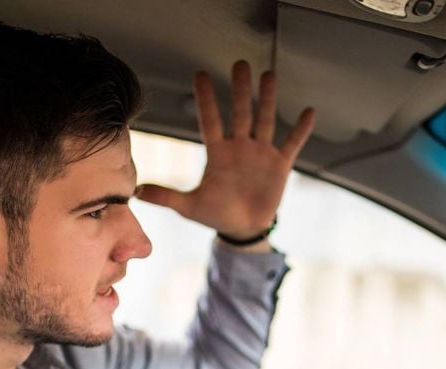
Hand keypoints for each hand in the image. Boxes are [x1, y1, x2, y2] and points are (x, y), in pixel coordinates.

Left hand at [137, 61, 314, 238]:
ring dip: (268, 99)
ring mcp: (260, 153)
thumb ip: (167, 197)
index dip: (206, 100)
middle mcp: (239, 147)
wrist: (243, 228)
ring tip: (269, 75)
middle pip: (240, 113)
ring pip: (265, 120)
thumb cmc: (216, 214)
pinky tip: (308, 112)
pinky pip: (292, 144)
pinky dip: (300, 130)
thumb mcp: (190, 207)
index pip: (210, 121)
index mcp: (218, 153)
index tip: (200, 75)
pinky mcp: (280, 165)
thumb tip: (136, 192)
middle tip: (239, 64)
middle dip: (241, 90)